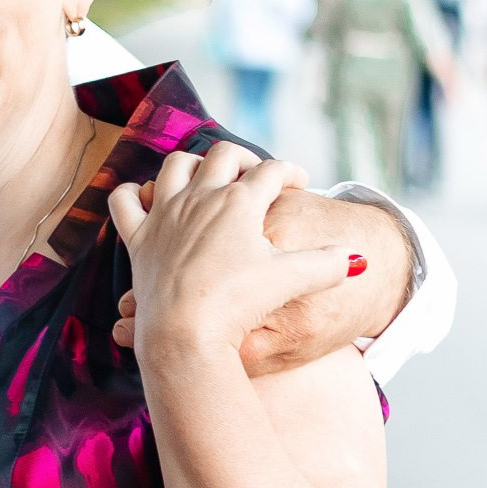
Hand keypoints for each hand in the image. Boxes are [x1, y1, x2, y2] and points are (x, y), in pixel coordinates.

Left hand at [107, 146, 363, 368]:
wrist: (184, 332)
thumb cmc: (238, 304)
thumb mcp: (289, 282)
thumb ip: (327, 266)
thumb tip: (360, 259)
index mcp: (239, 201)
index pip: (271, 171)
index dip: (290, 171)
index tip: (299, 180)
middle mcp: (200, 196)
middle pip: (223, 155)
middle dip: (243, 158)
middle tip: (256, 174)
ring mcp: (165, 213)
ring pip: (175, 166)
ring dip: (192, 164)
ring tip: (206, 178)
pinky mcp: (138, 237)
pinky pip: (126, 200)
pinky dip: (134, 193)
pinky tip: (146, 198)